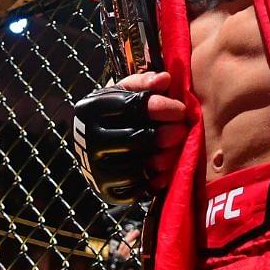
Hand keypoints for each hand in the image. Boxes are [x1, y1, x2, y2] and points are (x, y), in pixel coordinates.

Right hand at [72, 72, 186, 202]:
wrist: (97, 142)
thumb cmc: (119, 111)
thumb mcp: (127, 90)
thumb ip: (146, 82)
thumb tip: (164, 80)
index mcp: (90, 108)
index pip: (131, 107)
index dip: (161, 107)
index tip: (180, 109)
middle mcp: (88, 139)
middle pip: (135, 139)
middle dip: (164, 135)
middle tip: (181, 131)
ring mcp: (94, 167)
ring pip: (136, 167)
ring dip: (163, 159)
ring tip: (175, 150)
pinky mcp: (105, 189)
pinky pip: (134, 188)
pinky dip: (154, 181)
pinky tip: (165, 170)